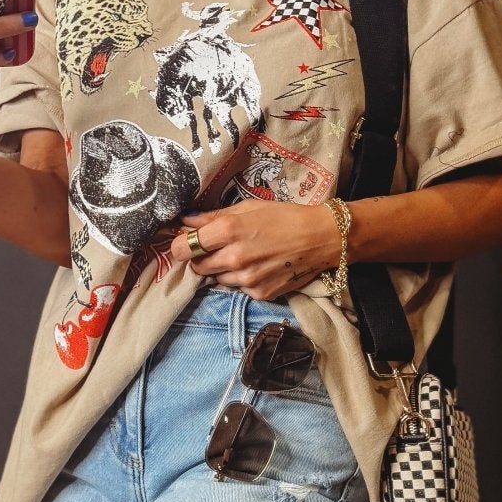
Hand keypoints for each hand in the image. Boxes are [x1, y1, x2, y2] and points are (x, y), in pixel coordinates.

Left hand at [164, 197, 340, 298]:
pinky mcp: (259, 293)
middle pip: (197, 267)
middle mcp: (234, 258)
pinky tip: (259, 267)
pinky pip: (239, 289)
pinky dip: (243, 280)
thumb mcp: (248, 208)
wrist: (322, 238)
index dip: (180, 246)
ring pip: (217, 280)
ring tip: (244, 257)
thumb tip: (185, 220)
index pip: (183, 248)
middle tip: (217, 249)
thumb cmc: (285, 217)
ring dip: (223, 270)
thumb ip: (214, 217)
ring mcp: (246, 279)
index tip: (185, 244)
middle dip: (201, 259)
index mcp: (228, 231)